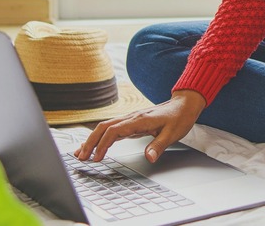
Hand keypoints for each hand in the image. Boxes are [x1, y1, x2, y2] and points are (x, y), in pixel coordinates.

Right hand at [74, 89, 205, 162]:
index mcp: (139, 120)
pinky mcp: (131, 123)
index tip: (97, 158)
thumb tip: (149, 158)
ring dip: (92, 140)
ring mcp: (130, 119)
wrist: (183, 105)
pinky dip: (101, 137)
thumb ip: (159, 146)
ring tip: (81, 153)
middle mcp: (131, 118)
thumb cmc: (178, 118)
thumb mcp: (172, 134)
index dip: (103, 145)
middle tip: (81, 157)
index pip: (114, 131)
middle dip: (90, 142)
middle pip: (103, 127)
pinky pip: (111, 129)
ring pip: (105, 127)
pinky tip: (95, 146)